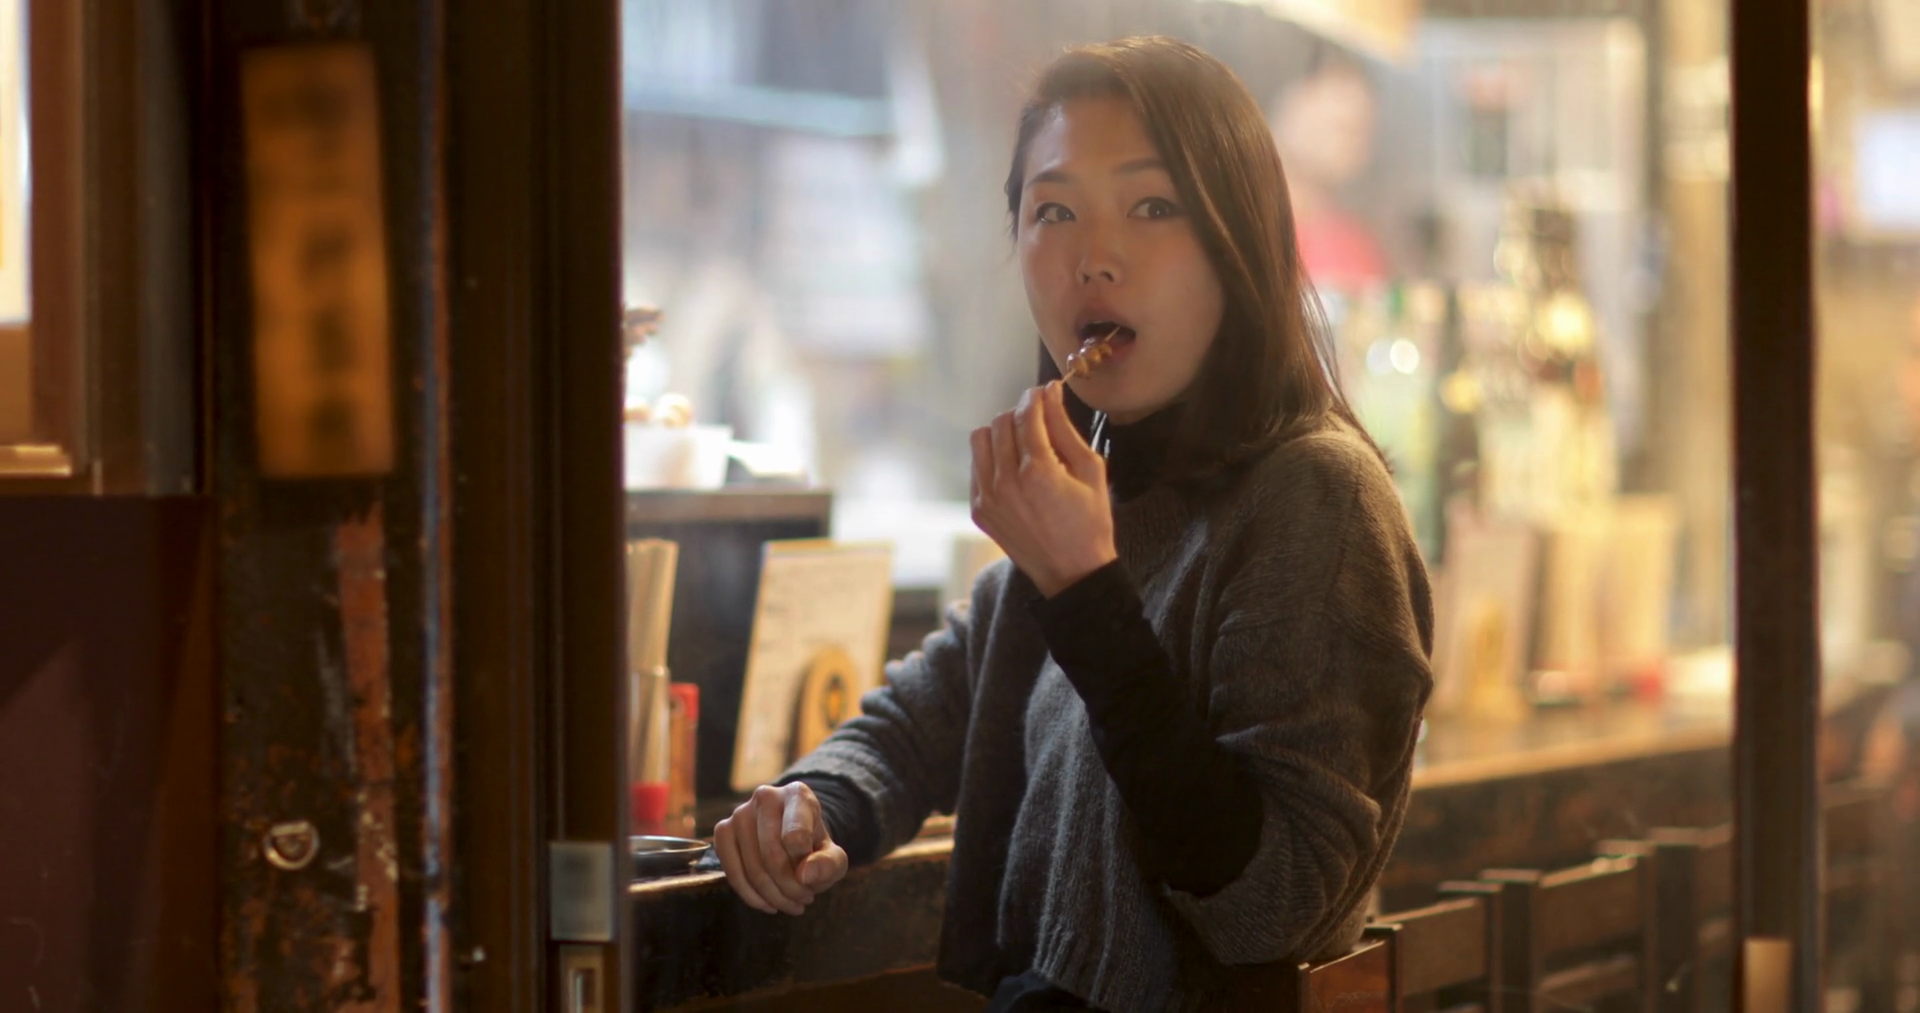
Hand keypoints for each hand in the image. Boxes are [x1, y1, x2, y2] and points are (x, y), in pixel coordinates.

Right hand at [712, 783, 848, 914]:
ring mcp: (740, 813)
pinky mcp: (723, 831)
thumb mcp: (834, 857)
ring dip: (774, 896)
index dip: (804, 865)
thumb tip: (804, 875)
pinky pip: (733, 872)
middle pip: (772, 856)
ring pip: (753, 868)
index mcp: (797, 795)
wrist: (792, 837)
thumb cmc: (813, 847)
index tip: (812, 880)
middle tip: (804, 900)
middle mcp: (765, 796)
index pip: (795, 834)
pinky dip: (752, 896)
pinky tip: (768, 904)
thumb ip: (829, 864)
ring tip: (791, 903)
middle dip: (790, 888)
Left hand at [970, 382, 1116, 597]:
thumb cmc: (1090, 522)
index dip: (1035, 397)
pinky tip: (1014, 469)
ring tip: (1024, 444)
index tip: (1044, 391)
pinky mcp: (979, 510)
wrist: (1072, 572)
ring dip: (1001, 432)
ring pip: (981, 439)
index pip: (1026, 414)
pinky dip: (992, 458)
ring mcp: (987, 497)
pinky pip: (976, 466)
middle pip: (1001, 422)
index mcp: (1037, 470)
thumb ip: (1065, 428)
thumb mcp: (1090, 470)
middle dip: (1020, 413)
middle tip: (1039, 421)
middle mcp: (1005, 482)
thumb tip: (1050, 393)